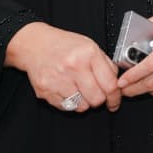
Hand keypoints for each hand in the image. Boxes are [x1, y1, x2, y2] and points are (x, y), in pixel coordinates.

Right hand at [5, 22, 121, 112]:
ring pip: (82, 106)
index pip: (109, 84)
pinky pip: (66, 107)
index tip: (115, 101)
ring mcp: (58, 80)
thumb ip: (106, 64)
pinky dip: (70, 103)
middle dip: (100, 100)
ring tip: (80, 90)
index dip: (115, 97)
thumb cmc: (64, 45)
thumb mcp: (91, 46)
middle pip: (96, 99)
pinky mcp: (45, 91)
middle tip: (97, 94)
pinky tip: (68, 90)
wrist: (36, 45)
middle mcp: (73, 67)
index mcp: (88, 54)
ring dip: (84, 102)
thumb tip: (117, 83)